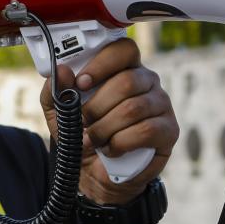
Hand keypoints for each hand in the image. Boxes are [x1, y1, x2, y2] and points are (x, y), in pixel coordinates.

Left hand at [40, 38, 177, 205]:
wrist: (96, 173)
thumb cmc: (82, 134)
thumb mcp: (59, 113)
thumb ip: (56, 90)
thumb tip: (62, 70)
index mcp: (123, 68)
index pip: (123, 50)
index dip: (102, 64)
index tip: (81, 83)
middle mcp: (147, 82)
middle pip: (128, 81)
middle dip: (97, 106)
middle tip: (83, 121)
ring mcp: (161, 105)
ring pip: (134, 108)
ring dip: (105, 128)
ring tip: (93, 140)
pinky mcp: (169, 130)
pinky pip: (147, 130)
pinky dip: (121, 143)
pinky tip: (111, 149)